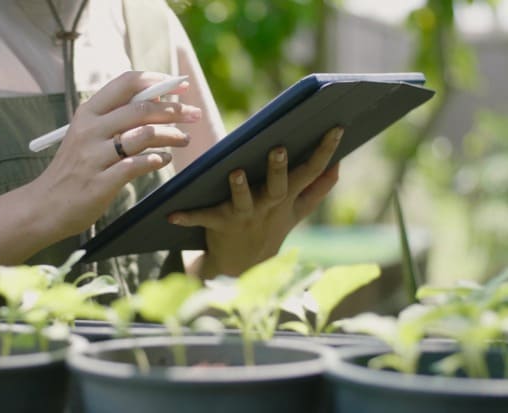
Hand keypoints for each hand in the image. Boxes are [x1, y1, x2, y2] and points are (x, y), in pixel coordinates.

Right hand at [28, 71, 201, 240]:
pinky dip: (157, 159)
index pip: (126, 83)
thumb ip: (115, 119)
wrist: (45, 206)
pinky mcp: (101, 182)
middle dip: (174, 110)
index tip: (179, 87)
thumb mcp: (86, 136)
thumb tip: (156, 101)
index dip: (157, 81)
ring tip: (184, 140)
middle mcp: (90, 130)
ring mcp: (94, 156)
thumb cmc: (74, 169)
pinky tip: (164, 159)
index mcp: (87, 113)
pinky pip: (138, 165)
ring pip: (144, 135)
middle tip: (194, 115)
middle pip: (141, 108)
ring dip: (172, 135)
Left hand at [169, 127, 342, 278]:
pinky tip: (171, 214)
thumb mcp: (297, 213)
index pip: (311, 172)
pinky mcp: (219, 225)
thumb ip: (317, 191)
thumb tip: (338, 166)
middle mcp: (268, 207)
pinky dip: (187, 217)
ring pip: (243, 202)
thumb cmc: (270, 228)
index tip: (337, 128)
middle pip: (278, 187)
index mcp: (287, 199)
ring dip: (239, 188)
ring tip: (235, 172)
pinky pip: (203, 219)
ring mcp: (244, 217)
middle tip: (279, 148)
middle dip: (279, 169)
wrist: (243, 267)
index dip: (325, 151)